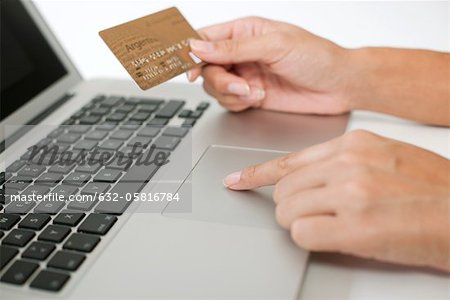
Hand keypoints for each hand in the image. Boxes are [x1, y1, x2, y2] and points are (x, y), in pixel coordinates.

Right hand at [188, 17, 352, 112]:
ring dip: (232, 94)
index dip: (192, 51)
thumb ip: (234, 47)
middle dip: (219, 80)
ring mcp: (245, 76)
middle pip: (207, 68)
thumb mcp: (275, 45)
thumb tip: (198, 46)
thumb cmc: (317, 57)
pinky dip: (239, 104)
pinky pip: (229, 102)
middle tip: (239, 85)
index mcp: (245, 31)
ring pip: (216, 88)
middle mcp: (242, 53)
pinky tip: (258, 98)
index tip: (188, 66)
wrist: (339, 86)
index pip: (206, 38)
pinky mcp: (251, 96)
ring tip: (254, 92)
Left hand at [223, 130, 449, 270]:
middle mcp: (348, 164)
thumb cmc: (430, 187)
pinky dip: (310, 239)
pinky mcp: (356, 227)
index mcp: (353, 144)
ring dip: (300, 224)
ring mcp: (351, 194)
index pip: (289, 161)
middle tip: (314, 215)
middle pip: (283, 190)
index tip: (238, 180)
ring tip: (331, 226)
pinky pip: (302, 234)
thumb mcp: (384, 156)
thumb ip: (341, 162)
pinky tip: (335, 237)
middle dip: (291, 207)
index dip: (258, 174)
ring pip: (287, 212)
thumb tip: (308, 177)